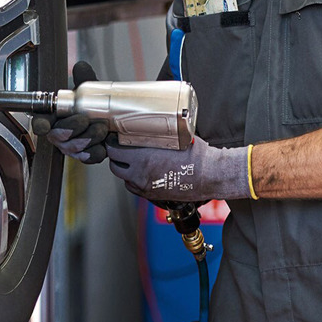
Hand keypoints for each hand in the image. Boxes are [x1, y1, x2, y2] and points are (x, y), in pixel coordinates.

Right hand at [31, 61, 110, 163]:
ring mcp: (73, 147)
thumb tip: (80, 67)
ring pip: (73, 148)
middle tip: (86, 120)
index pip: (41, 121)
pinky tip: (104, 145)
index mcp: (56, 117)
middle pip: (58, 136)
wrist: (115, 124)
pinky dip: (96, 151)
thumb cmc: (95, 108)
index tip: (44, 125)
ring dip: (88, 138)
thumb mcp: (89, 92)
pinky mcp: (86, 156)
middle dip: (71, 128)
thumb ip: (84, 79)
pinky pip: (88, 158)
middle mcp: (61, 134)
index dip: (40, 124)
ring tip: (101, 129)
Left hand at [107, 135, 249, 201]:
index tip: (114, 139)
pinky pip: (137, 189)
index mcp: (143, 158)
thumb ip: (159, 135)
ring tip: (134, 162)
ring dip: (126, 171)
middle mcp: (140, 175)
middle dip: (116, 158)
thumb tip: (152, 125)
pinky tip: (145, 173)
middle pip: (115, 167)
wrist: (211, 175)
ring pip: (125, 180)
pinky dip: (136, 181)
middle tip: (121, 149)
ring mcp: (146, 188)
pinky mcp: (154, 196)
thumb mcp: (175, 137)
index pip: (114, 151)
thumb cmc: (197, 155)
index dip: (111, 144)